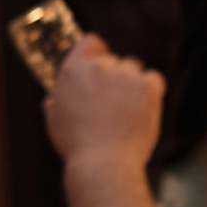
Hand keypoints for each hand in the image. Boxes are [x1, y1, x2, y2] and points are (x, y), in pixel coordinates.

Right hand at [44, 37, 163, 170]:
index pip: (91, 42)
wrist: (103, 164)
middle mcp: (98, 66)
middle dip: (116, 78)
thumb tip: (52, 100)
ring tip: (126, 114)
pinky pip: (154, 80)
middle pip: (116, 60)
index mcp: (73, 70)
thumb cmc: (78, 148)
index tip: (103, 66)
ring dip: (133, 85)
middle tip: (114, 106)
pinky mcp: (147, 85)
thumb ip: (56, 104)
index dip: (98, 53)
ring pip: (135, 69)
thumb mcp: (56, 123)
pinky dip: (152, 93)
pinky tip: (142, 113)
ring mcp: (124, 74)